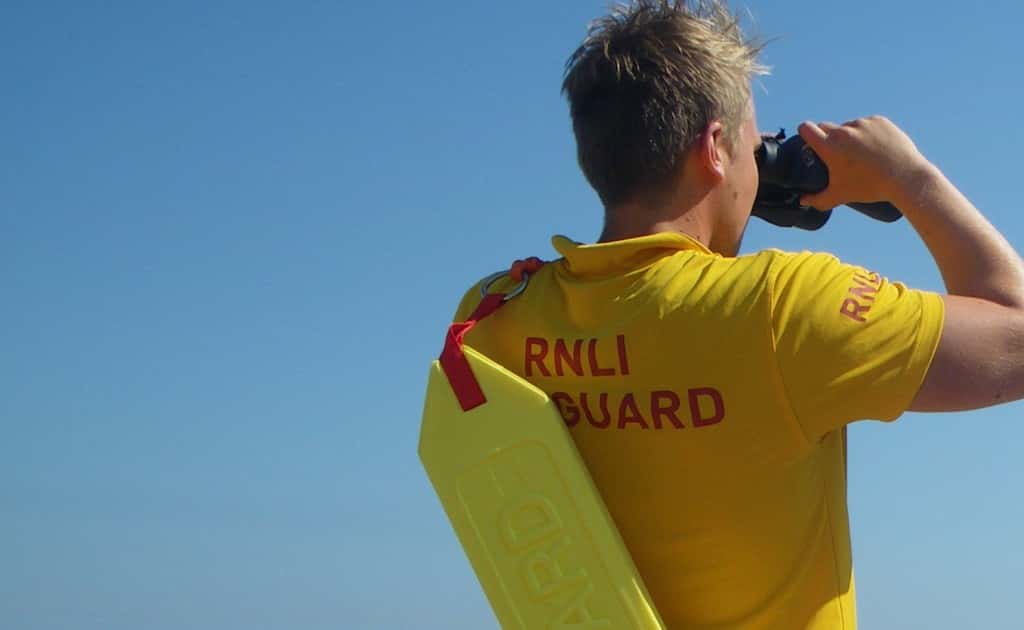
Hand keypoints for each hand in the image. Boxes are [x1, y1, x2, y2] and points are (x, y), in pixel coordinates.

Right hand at [798, 116, 931, 209]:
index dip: (805, 133)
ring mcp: (863, 124)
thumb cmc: (870, 187)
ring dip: (850, 136)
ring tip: (862, 154)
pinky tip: (875, 146)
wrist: (905, 178)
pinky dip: (869, 133)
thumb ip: (817, 200)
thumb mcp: (840, 196)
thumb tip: (803, 201)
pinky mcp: (880, 121)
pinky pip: (868, 124)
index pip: (807, 129)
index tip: (809, 139)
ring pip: (849, 126)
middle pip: (826, 126)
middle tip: (837, 154)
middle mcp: (844, 131)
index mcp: (830, 147)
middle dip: (827, 137)